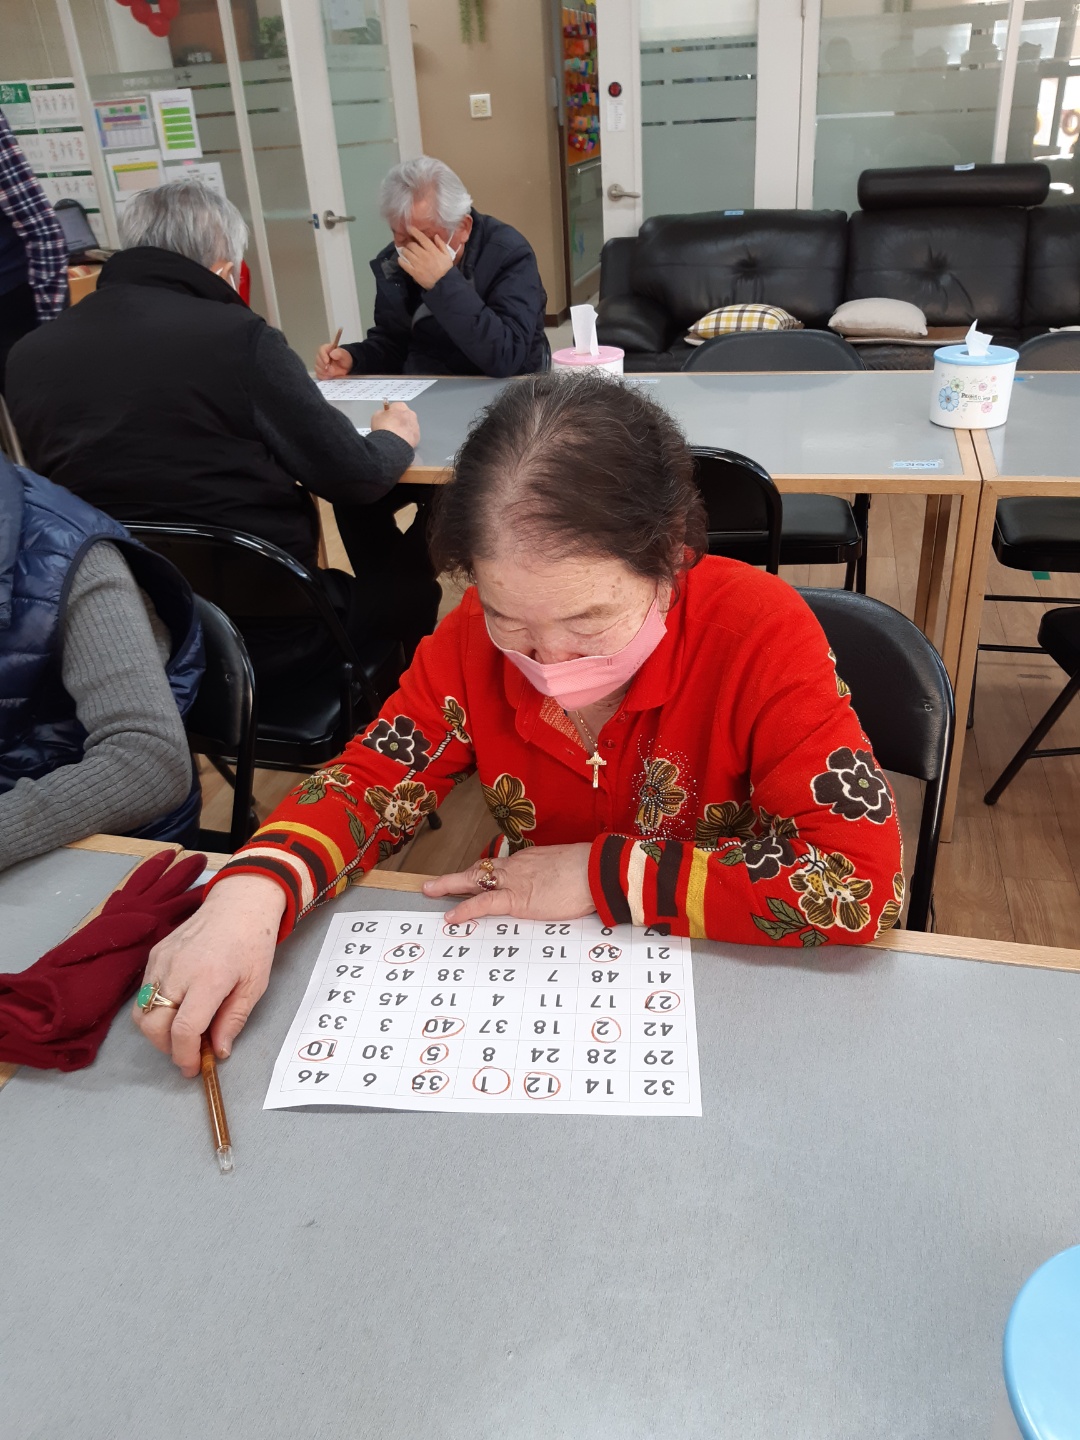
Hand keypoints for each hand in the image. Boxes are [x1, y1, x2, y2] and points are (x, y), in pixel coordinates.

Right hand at [131, 874, 285, 1077]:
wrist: (240, 903)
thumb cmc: (253, 942)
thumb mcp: (255, 985)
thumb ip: (234, 1020)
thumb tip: (218, 1051)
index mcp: (208, 979)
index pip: (183, 1029)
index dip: (184, 1055)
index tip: (192, 1068)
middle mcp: (178, 970)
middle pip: (152, 1025)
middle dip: (166, 1048)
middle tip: (188, 1052)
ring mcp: (162, 960)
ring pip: (141, 1011)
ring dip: (157, 1030)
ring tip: (182, 1030)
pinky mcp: (155, 954)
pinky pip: (144, 991)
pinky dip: (155, 1007)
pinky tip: (178, 1005)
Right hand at [315, 343, 352, 379]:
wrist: (346, 368)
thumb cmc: (344, 360)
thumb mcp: (345, 356)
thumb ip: (339, 353)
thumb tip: (332, 353)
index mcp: (326, 349)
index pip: (321, 350)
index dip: (323, 356)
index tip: (327, 362)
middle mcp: (321, 356)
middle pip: (318, 360)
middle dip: (324, 366)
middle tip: (332, 370)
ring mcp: (319, 364)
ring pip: (317, 368)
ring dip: (324, 372)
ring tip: (332, 373)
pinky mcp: (320, 372)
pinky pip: (318, 375)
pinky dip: (324, 377)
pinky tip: (330, 376)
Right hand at [370, 401, 418, 446]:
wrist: (392, 443)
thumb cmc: (384, 428)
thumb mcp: (376, 416)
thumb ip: (381, 413)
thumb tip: (382, 414)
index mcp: (400, 406)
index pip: (395, 406)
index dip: (390, 413)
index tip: (386, 418)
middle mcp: (410, 414)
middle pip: (404, 416)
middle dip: (398, 421)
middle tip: (390, 428)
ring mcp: (415, 425)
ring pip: (409, 426)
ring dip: (403, 429)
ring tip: (395, 436)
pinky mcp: (417, 436)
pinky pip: (411, 435)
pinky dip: (406, 438)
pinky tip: (399, 441)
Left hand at [395, 226, 454, 289]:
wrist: (443, 284)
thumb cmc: (446, 269)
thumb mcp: (447, 255)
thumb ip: (441, 244)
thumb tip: (435, 235)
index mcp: (432, 250)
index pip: (421, 238)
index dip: (414, 231)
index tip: (409, 228)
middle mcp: (423, 255)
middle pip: (411, 245)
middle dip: (409, 244)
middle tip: (410, 245)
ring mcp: (417, 264)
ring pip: (406, 253)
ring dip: (404, 251)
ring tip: (405, 252)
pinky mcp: (413, 272)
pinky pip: (404, 264)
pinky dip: (401, 260)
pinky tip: (401, 259)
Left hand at [422, 843, 594, 925]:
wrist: (596, 871)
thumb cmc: (589, 871)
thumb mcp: (565, 870)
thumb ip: (553, 879)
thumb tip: (555, 888)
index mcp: (528, 861)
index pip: (497, 868)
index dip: (481, 874)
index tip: (471, 879)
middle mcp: (515, 867)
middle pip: (479, 870)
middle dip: (454, 878)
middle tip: (432, 884)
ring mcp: (514, 882)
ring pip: (473, 881)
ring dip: (449, 886)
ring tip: (430, 892)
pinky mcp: (518, 899)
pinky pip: (484, 903)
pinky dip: (466, 909)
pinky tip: (452, 916)